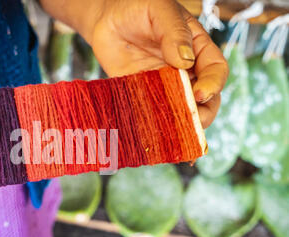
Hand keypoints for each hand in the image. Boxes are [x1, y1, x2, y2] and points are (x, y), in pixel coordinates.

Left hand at [41, 0, 228, 127]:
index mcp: (196, 48)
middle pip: (204, 98)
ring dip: (181, 125)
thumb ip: (174, 32)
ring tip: (176, 136)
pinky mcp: (144, 95)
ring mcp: (164, 85)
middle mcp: (184, 71)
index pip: (215, 70)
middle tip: (193, 123)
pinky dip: (157, 126)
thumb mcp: (160, 10)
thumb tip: (184, 60)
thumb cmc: (137, 7)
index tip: (200, 93)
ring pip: (181, 110)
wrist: (107, 19)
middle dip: (203, 113)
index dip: (212, 84)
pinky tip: (155, 137)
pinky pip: (155, 112)